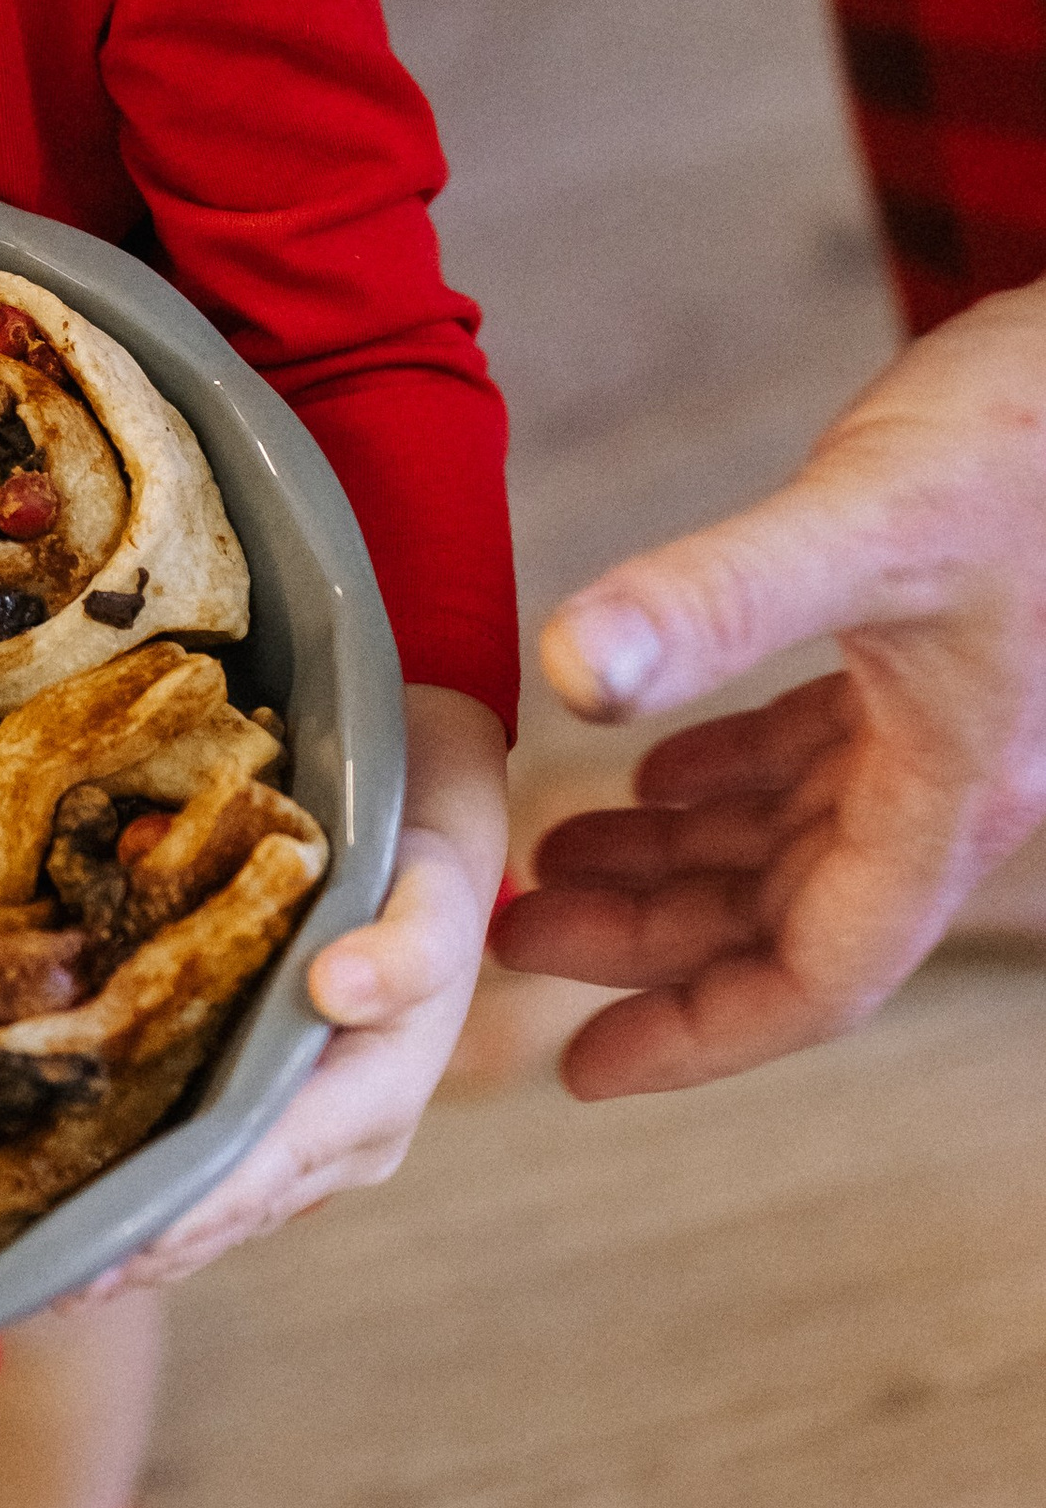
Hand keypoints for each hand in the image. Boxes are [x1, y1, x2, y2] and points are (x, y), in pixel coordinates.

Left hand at [65, 683, 506, 1296]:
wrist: (431, 842)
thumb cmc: (427, 863)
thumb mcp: (435, 887)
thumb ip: (406, 945)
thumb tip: (339, 988)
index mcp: (376, 1099)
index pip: (260, 1172)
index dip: (181, 1216)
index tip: (102, 1250)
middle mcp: (340, 1142)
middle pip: (224, 1212)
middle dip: (134, 1253)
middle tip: (34, 1284)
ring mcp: (305, 1136)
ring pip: (208, 1208)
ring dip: (127, 1246)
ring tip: (35, 1273)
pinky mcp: (271, 1111)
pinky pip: (202, 1170)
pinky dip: (140, 1199)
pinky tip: (68, 1212)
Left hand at [497, 279, 1045, 1098]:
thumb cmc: (1026, 436)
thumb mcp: (861, 521)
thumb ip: (716, 600)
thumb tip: (572, 667)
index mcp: (947, 798)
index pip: (818, 973)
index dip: (697, 1030)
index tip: (579, 1070)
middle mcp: (952, 784)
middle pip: (787, 917)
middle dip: (651, 942)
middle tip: (512, 934)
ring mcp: (945, 722)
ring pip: (795, 841)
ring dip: (678, 862)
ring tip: (551, 860)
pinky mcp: (928, 652)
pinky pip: (818, 761)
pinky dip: (728, 777)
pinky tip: (649, 768)